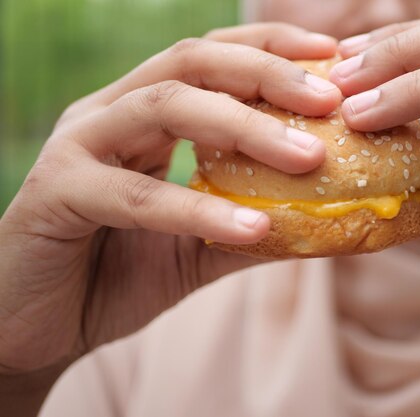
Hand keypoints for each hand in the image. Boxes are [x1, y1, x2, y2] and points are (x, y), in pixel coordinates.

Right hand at [0, 22, 340, 390]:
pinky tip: (253, 228)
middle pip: (192, 62)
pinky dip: (199, 209)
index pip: (212, 58)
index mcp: (142, 114)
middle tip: (329, 99)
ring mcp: (78, 146)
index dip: (272, 50)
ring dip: (245, 127)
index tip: (332, 59)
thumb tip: (326, 223)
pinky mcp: (56, 193)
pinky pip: (136, 194)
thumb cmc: (116, 276)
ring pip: (167, 108)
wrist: (37, 327)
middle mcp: (109, 113)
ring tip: (308, 156)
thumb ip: (253, 227)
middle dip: (267, 74)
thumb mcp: (199, 247)